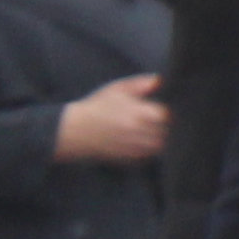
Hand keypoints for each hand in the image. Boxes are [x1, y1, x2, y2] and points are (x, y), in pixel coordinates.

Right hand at [56, 74, 171, 164]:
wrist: (75, 130)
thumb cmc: (96, 107)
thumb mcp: (117, 90)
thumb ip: (139, 84)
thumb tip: (158, 81)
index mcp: (137, 113)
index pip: (164, 115)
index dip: (161, 112)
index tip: (155, 110)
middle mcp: (137, 131)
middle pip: (163, 131)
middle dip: (160, 126)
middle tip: (151, 122)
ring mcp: (132, 146)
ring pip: (157, 145)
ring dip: (155, 138)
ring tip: (146, 132)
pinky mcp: (126, 158)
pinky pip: (146, 157)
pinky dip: (146, 150)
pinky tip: (137, 142)